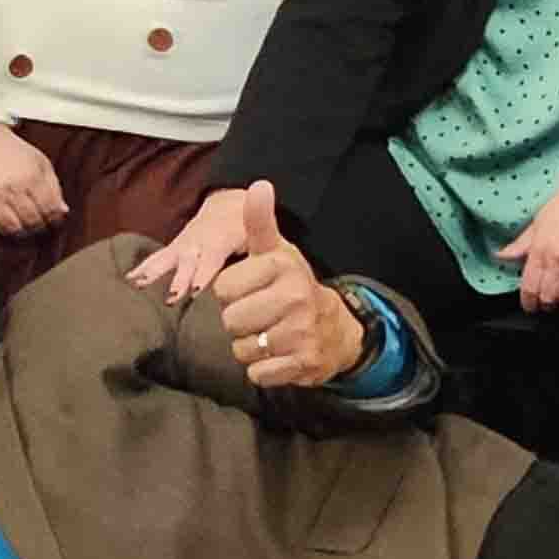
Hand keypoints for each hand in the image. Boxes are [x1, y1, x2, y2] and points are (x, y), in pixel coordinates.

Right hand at [0, 122, 69, 237]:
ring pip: (16, 228)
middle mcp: (14, 187)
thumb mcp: (40, 162)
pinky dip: (9, 230)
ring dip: (26, 232)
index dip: (56, 218)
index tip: (56, 219)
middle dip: (42, 226)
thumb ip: (54, 186)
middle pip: (34, 220)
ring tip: (29, 227)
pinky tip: (14, 225)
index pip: (50, 208)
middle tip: (43, 225)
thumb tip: (63, 210)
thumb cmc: (14, 152)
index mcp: (32, 175)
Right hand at [131, 186, 257, 300]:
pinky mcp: (173, 250)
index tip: (195, 290)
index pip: (212, 257)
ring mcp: (184, 245)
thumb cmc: (246, 231)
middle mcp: (200, 241)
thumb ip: (260, 252)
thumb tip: (265, 279)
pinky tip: (129, 280)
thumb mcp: (259, 236)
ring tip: (139, 285)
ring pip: (168, 258)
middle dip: (178, 278)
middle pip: (188, 261)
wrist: (229, 206)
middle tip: (171, 297)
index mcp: (222, 239)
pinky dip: (143, 268)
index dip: (204, 273)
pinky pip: (156, 259)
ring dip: (154, 272)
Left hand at [205, 181, 367, 388]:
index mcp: (283, 266)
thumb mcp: (276, 252)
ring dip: (250, 347)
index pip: (223, 288)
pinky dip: (262, 370)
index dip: (233, 292)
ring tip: (270, 334)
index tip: (253, 289)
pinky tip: (278, 356)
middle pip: (231, 320)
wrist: (335, 329)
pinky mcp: (303, 363)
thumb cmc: (292, 286)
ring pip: (242, 349)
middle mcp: (295, 296)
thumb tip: (258, 185)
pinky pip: (257, 374)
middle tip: (262, 315)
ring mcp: (301, 332)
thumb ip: (260, 222)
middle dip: (239, 322)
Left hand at [496, 158, 558, 311]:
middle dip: (543, 305)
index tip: (528, 305)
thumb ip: (520, 244)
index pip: (530, 286)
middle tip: (541, 305)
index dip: (527, 302)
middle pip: (547, 296)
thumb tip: (501, 255)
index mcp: (541, 249)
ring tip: (557, 300)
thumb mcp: (538, 221)